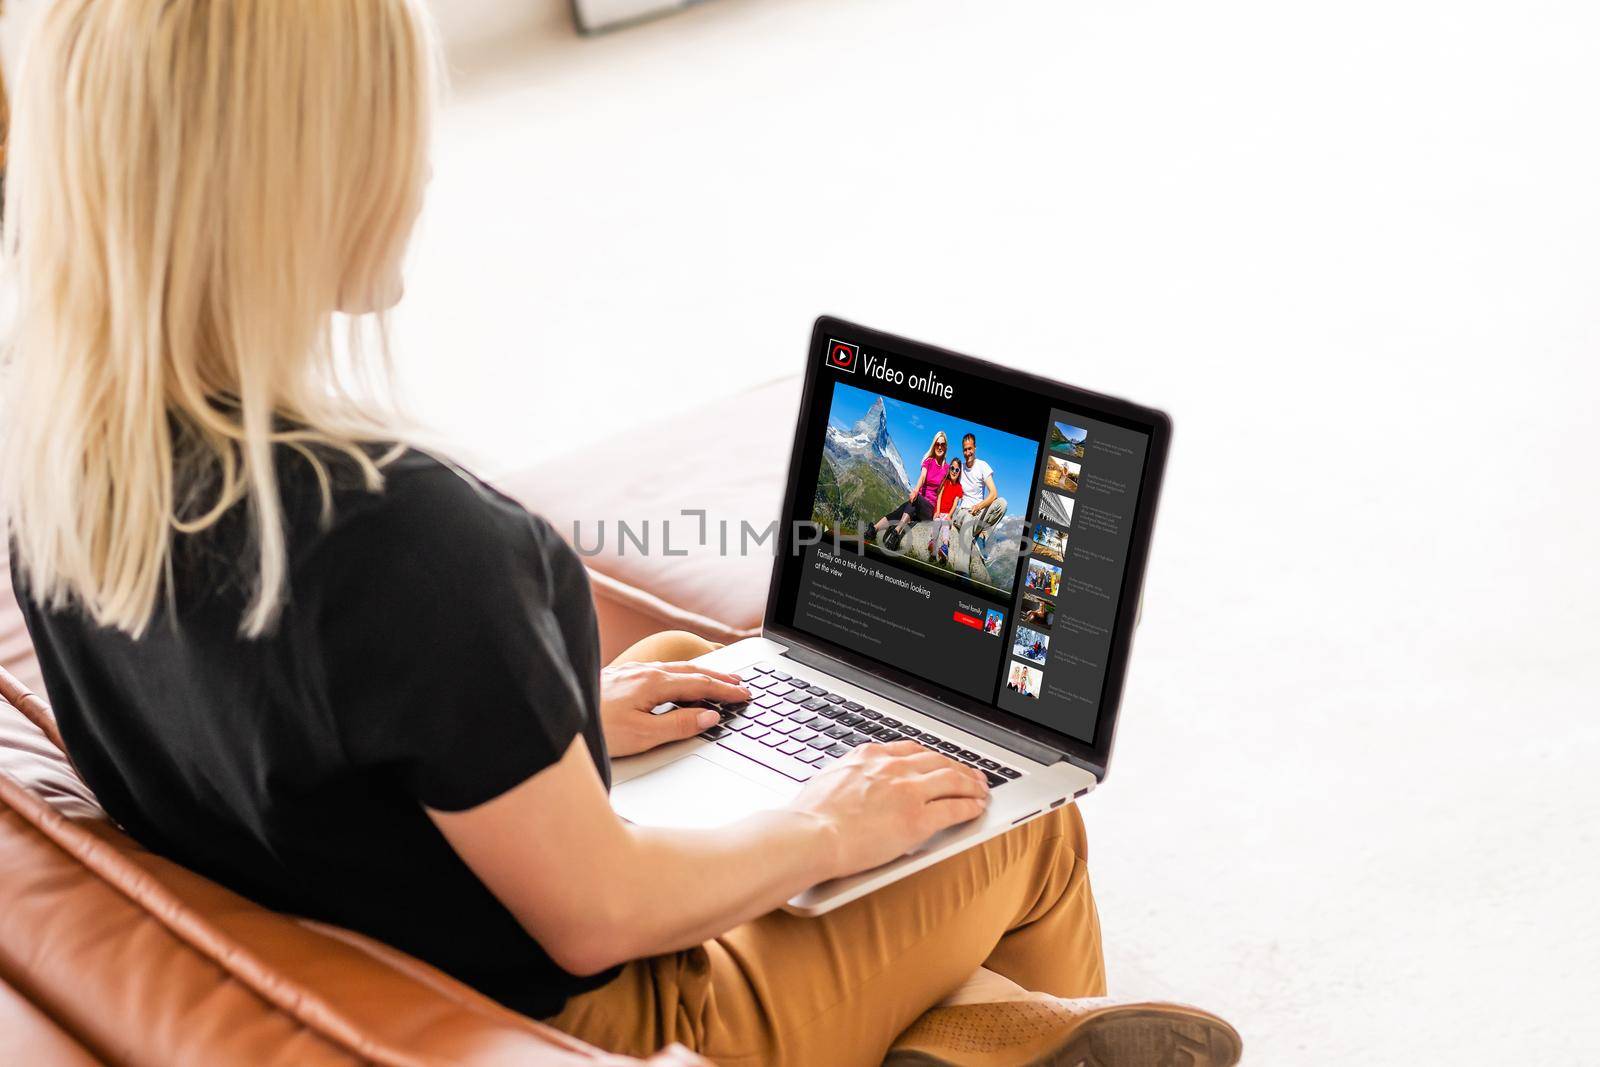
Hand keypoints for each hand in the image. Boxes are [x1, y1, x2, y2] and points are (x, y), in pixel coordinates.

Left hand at [599, 661, 750, 757]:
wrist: (561, 712)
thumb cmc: (597, 727)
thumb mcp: (643, 735)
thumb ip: (679, 726)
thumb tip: (710, 717)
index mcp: (654, 684)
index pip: (700, 685)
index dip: (724, 691)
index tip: (744, 696)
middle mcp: (645, 672)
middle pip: (691, 671)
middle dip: (718, 677)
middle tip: (741, 684)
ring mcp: (632, 672)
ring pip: (676, 668)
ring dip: (701, 673)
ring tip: (717, 678)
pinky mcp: (621, 677)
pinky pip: (661, 669)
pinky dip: (680, 672)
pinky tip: (677, 678)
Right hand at [789, 740, 989, 879]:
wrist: (810, 835)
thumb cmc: (809, 817)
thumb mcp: (829, 780)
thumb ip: (849, 777)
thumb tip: (852, 786)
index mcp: (869, 756)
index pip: (911, 750)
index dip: (931, 757)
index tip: (938, 763)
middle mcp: (892, 768)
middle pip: (937, 761)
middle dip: (958, 768)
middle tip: (970, 775)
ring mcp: (908, 792)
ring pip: (952, 780)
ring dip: (971, 785)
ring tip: (980, 791)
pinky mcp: (918, 819)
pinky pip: (955, 809)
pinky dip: (970, 807)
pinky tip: (976, 808)